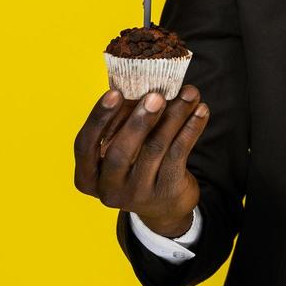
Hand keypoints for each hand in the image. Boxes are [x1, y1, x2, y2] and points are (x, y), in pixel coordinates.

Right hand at [73, 85, 208, 236]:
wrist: (164, 204)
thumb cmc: (137, 164)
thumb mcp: (122, 149)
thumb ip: (123, 122)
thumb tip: (142, 81)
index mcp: (87, 176)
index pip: (85, 145)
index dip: (98, 118)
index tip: (114, 93)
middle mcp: (108, 190)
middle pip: (120, 152)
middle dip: (139, 121)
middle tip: (156, 96)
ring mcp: (136, 195)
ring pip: (155, 149)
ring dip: (174, 116)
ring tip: (189, 93)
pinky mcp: (165, 193)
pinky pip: (179, 154)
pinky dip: (191, 129)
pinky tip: (201, 111)